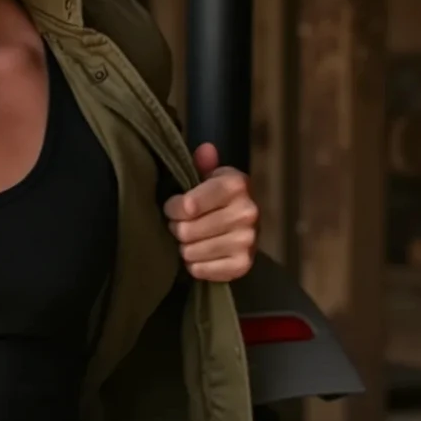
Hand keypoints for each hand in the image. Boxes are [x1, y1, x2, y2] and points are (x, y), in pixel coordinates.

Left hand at [164, 144, 258, 281]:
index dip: (172, 208)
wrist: (243, 226)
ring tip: (191, 240)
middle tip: (181, 226)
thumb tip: (206, 150)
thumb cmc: (217, 198)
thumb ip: (202, 164)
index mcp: (236, 184)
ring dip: (184, 248)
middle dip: (176, 229)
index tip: (173, 207)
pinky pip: (200, 270)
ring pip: (190, 252)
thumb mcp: (208, 176)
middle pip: (186, 231)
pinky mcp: (243, 265)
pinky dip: (195, 265)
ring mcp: (247, 241)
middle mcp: (247, 212)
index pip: (188, 206)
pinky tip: (201, 255)